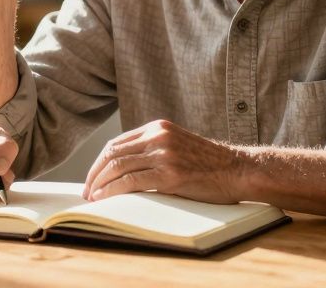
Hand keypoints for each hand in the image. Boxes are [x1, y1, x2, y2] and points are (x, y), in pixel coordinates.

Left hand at [83, 120, 243, 203]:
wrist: (238, 170)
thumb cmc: (210, 164)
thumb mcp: (178, 146)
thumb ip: (155, 149)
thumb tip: (124, 167)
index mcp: (158, 127)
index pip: (117, 142)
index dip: (99, 162)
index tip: (92, 177)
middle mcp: (159, 136)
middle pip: (113, 153)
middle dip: (94, 173)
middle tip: (87, 191)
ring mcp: (164, 154)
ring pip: (118, 166)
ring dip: (99, 184)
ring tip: (92, 198)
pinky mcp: (170, 174)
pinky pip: (130, 181)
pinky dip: (112, 190)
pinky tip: (104, 198)